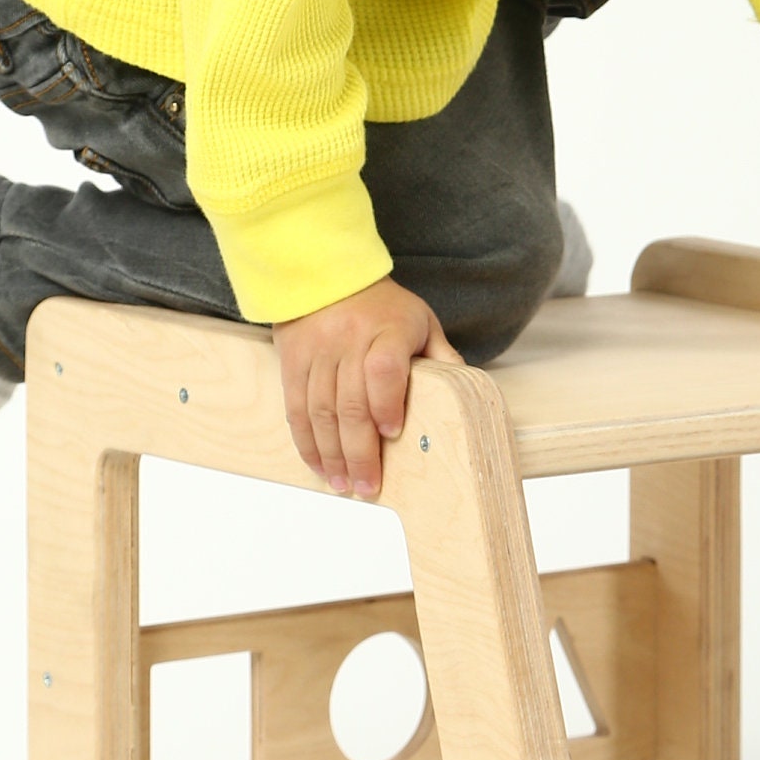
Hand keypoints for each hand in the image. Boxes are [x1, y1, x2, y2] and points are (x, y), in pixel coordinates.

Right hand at [273, 277, 458, 498]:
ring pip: (320, 412)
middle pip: (351, 403)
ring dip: (332, 455)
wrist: (326, 273)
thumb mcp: (421, 322)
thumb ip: (442, 357)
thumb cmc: (383, 306)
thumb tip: (466, 391)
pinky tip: (320, 466)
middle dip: (359, 452)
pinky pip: (296, 408)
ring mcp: (317, 351)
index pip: (385, 369)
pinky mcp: (293, 361)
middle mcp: (348, 340)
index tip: (393, 434)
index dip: (387, 404)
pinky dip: (307, 443)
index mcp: (388, 329)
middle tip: (368, 486)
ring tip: (345, 485)